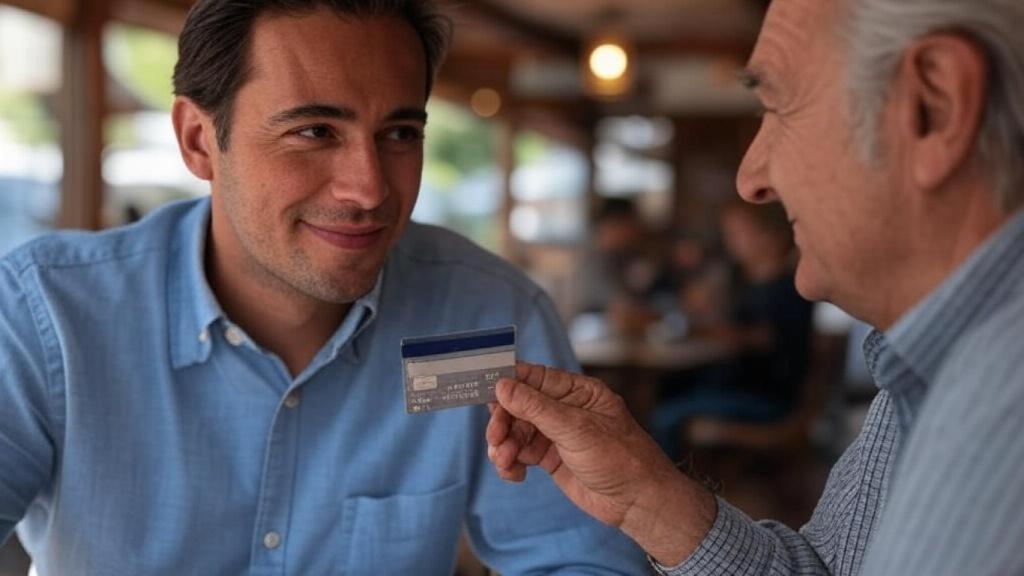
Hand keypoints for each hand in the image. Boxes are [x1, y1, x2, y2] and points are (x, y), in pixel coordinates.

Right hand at [486, 362, 716, 565]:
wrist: (637, 502)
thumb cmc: (620, 457)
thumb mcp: (576, 429)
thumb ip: (537, 408)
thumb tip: (503, 386)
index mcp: (577, 391)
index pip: (535, 378)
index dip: (508, 382)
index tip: (484, 389)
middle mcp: (564, 409)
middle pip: (519, 406)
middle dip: (503, 422)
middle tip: (496, 439)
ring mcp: (557, 434)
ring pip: (516, 431)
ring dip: (504, 445)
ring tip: (505, 462)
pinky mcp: (551, 457)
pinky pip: (521, 453)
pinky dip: (511, 462)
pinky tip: (514, 473)